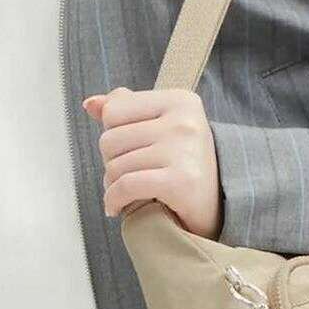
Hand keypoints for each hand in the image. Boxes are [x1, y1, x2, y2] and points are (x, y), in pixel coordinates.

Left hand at [82, 86, 222, 238]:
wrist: (217, 207)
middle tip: (131, 174)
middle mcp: (185, 121)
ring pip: (115, 166)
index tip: (129, 150)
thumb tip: (91, 103)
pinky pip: (125, 187)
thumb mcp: (159, 128)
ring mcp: (184, 150)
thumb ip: (126, 110)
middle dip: (112, 162)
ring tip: (130, 191)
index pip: (114, 110)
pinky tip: (117, 208)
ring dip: (113, 185)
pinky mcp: (181, 181)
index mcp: (180, 100)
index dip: (113, 134)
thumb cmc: (184, 165)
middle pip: (110, 139)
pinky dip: (113, 201)